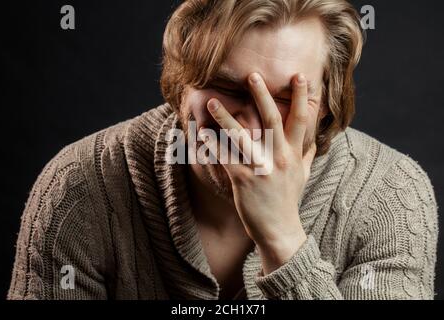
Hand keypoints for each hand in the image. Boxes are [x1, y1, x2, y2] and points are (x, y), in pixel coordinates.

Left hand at [200, 72, 316, 274]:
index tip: (299, 75)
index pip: (300, 120)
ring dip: (225, 118)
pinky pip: (226, 159)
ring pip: (242, 138)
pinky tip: (202, 134)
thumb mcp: (303, 176)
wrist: (280, 229)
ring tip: (211, 102)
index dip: (301, 97)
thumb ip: (307, 156)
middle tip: (252, 75)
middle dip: (262, 96)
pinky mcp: (244, 181)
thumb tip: (314, 142)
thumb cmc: (288, 200)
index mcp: (294, 154)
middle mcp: (279, 157)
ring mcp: (261, 169)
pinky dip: (213, 146)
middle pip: (272, 120)